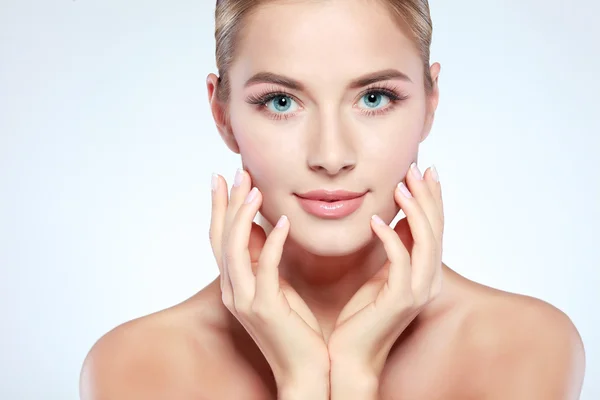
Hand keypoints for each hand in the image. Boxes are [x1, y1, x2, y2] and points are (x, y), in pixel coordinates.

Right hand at [209, 169, 329, 389]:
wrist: (306, 372)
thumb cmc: (295, 330)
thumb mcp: (276, 289)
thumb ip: (264, 261)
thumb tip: (262, 228)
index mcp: (235, 286)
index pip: (220, 239)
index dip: (218, 207)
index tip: (221, 178)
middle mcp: (234, 291)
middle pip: (221, 238)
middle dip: (226, 203)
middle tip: (235, 172)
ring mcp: (247, 301)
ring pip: (235, 250)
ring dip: (242, 216)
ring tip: (253, 189)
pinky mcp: (266, 308)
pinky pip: (266, 268)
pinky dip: (272, 242)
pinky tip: (283, 222)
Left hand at [327, 163, 443, 378]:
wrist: (350, 356)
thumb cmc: (361, 317)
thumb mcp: (380, 276)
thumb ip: (394, 250)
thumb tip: (397, 219)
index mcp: (424, 274)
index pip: (434, 229)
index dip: (431, 199)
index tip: (424, 170)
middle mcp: (428, 281)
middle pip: (435, 230)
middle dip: (428, 197)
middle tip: (417, 168)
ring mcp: (417, 292)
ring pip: (425, 243)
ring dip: (415, 211)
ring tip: (402, 185)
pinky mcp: (399, 300)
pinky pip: (400, 262)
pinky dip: (390, 237)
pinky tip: (374, 220)